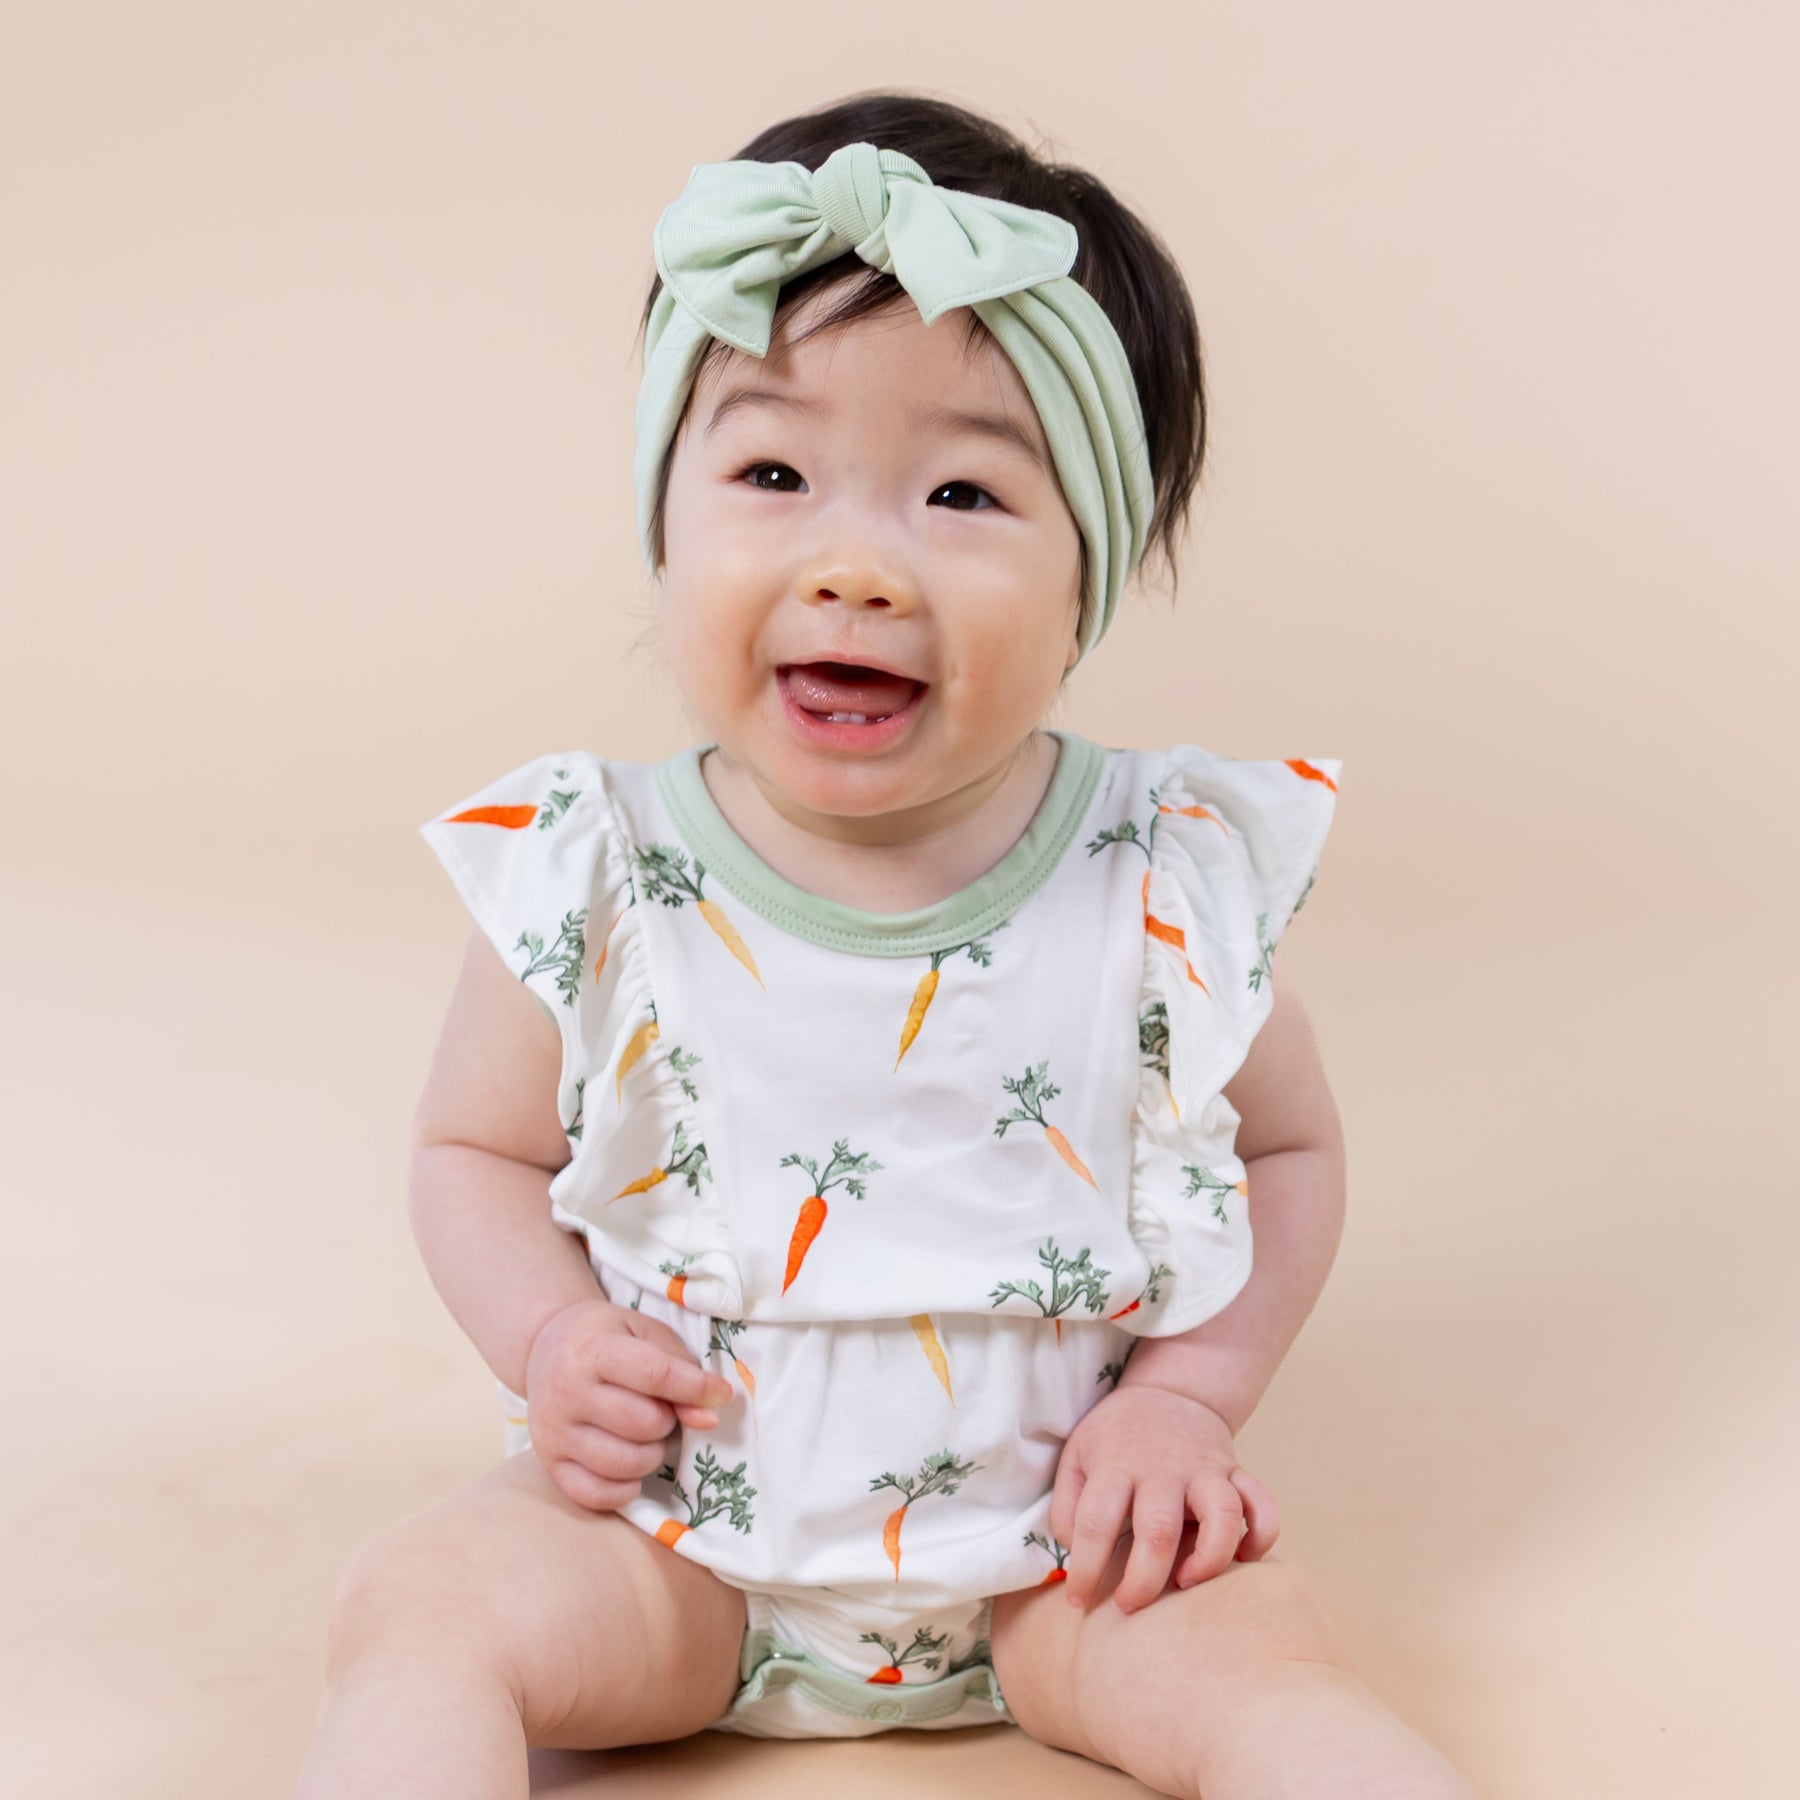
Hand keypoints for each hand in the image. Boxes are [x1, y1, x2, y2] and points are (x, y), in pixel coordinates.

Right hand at [523, 1298, 733, 1513]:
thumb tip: (707, 1418)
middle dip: (668, 1420)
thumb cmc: (608, 1336)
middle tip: (663, 1408)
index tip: (721, 1395)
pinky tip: (633, 1470)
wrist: (546, 1345)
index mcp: (592, 1349)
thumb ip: (680, 1369)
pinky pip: (595, 1494)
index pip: (654, 1374)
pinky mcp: (549, 1462)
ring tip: (647, 1434)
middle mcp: (566, 1391)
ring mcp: (553, 1431)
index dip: (696, 1388)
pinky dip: (624, 1489)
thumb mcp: (646, 1335)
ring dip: (651, 1454)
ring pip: (623, 1463)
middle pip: (643, 1423)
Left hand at [1049, 1383, 1280, 1614]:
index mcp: (1116, 1464)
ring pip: (1222, 1514)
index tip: (1079, 1600)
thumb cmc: (1116, 1438)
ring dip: (1210, 1558)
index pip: (1096, 1521)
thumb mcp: (1076, 1457)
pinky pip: (1262, 1504)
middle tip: (1129, 1604)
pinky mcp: (1236, 1472)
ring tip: (1187, 1580)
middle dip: (1144, 1580)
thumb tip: (1075, 1556)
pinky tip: (1243, 1557)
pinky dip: (1262, 1536)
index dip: (1086, 1569)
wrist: (1169, 1393)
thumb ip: (1068, 1507)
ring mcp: (1205, 1469)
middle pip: (1158, 1529)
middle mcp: (1163, 1468)